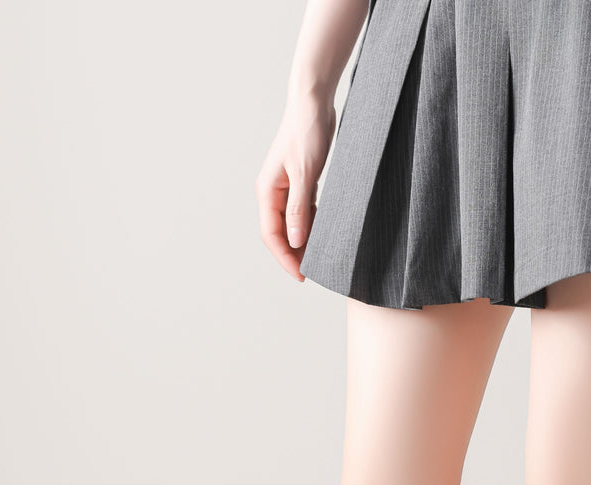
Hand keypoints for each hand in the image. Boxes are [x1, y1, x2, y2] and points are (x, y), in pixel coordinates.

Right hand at [255, 88, 336, 280]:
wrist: (313, 103)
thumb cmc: (307, 133)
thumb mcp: (305, 174)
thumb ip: (299, 209)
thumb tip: (294, 241)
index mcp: (267, 191)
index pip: (271, 235)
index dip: (285, 258)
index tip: (301, 275)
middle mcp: (272, 192)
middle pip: (279, 233)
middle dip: (293, 253)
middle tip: (313, 271)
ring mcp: (285, 187)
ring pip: (291, 224)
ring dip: (303, 241)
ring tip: (320, 257)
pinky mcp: (299, 182)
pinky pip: (302, 212)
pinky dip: (311, 225)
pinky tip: (324, 234)